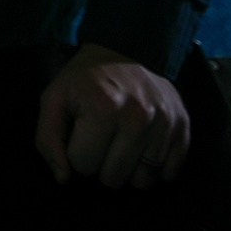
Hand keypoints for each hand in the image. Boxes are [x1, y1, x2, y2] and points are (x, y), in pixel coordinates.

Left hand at [35, 43, 189, 189]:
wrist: (126, 47)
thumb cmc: (87, 78)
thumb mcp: (55, 97)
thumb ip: (47, 138)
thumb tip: (64, 177)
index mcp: (102, 106)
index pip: (82, 165)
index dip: (77, 152)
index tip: (82, 131)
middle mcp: (138, 116)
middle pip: (113, 179)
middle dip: (102, 162)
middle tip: (102, 134)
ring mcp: (164, 122)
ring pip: (141, 182)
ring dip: (129, 167)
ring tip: (122, 138)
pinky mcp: (183, 127)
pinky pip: (168, 174)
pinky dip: (154, 165)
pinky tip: (143, 142)